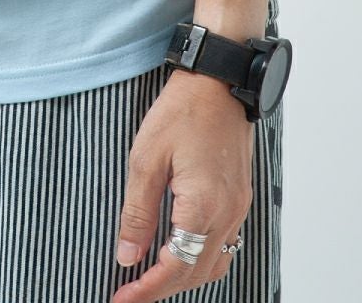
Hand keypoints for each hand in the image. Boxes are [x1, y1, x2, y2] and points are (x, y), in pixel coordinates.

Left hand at [111, 69, 253, 302]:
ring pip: (214, 263)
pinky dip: (200, 258)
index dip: (146, 291)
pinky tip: (178, 251)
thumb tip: (128, 256)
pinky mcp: (240, 197)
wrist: (219, 81)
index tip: (121, 300)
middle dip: (163, 289)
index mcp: (202, 206)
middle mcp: (227, 213)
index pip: (175, 268)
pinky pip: (225, 244)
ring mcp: (238, 206)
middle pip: (196, 273)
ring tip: (150, 277)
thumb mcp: (146, 158)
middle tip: (129, 292)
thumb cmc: (181, 111)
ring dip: (184, 276)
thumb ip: (137, 212)